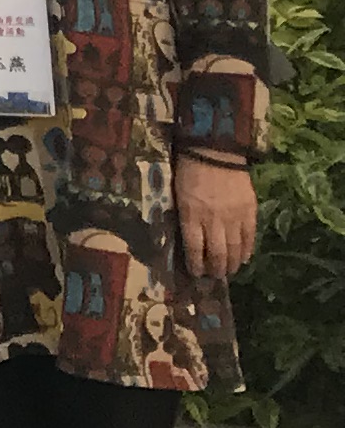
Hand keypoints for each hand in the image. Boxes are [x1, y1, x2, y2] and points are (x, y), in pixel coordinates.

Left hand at [178, 154, 260, 280]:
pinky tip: (245, 258)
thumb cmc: (189, 172)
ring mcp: (234, 216)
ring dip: (233, 264)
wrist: (215, 151)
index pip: (194, 249)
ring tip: (229, 271)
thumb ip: (185, 218)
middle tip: (214, 276)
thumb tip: (188, 241)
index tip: (196, 273)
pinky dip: (248, 251)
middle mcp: (213, 220)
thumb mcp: (178, 195)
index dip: (196, 265)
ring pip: (236, 250)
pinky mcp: (250, 211)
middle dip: (216, 269)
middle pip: (217, 254)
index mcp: (190, 215)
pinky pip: (250, 237)